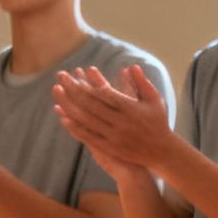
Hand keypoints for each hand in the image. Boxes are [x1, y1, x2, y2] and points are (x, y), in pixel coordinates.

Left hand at [53, 65, 172, 172]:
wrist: (161, 151)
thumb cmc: (158, 122)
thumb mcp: (154, 100)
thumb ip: (141, 83)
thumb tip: (131, 65)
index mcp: (131, 108)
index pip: (106, 92)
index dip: (93, 80)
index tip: (82, 70)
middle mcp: (120, 122)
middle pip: (90, 103)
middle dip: (73, 87)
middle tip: (61, 75)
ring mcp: (112, 135)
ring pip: (85, 118)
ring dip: (68, 104)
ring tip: (56, 91)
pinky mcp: (108, 147)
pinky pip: (87, 136)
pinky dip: (74, 127)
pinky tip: (63, 117)